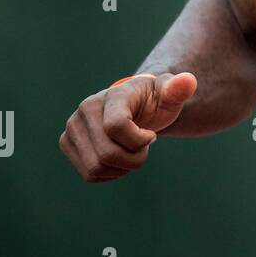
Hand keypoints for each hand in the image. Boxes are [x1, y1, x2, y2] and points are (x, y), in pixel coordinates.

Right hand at [59, 72, 197, 182]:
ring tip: (131, 152)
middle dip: (133, 159)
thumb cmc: (156, 100)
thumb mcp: (171, 94)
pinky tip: (120, 159)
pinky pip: (89, 175)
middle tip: (144, 148)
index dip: (140, 140)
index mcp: (111, 96)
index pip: (116, 127)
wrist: (137, 105)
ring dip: (122, 168)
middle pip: (107, 154)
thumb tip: (188, 81)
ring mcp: (72, 127)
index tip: (152, 135)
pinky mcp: (67, 143)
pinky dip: (110, 174)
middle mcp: (85, 109)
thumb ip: (179, 89)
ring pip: (96, 168)